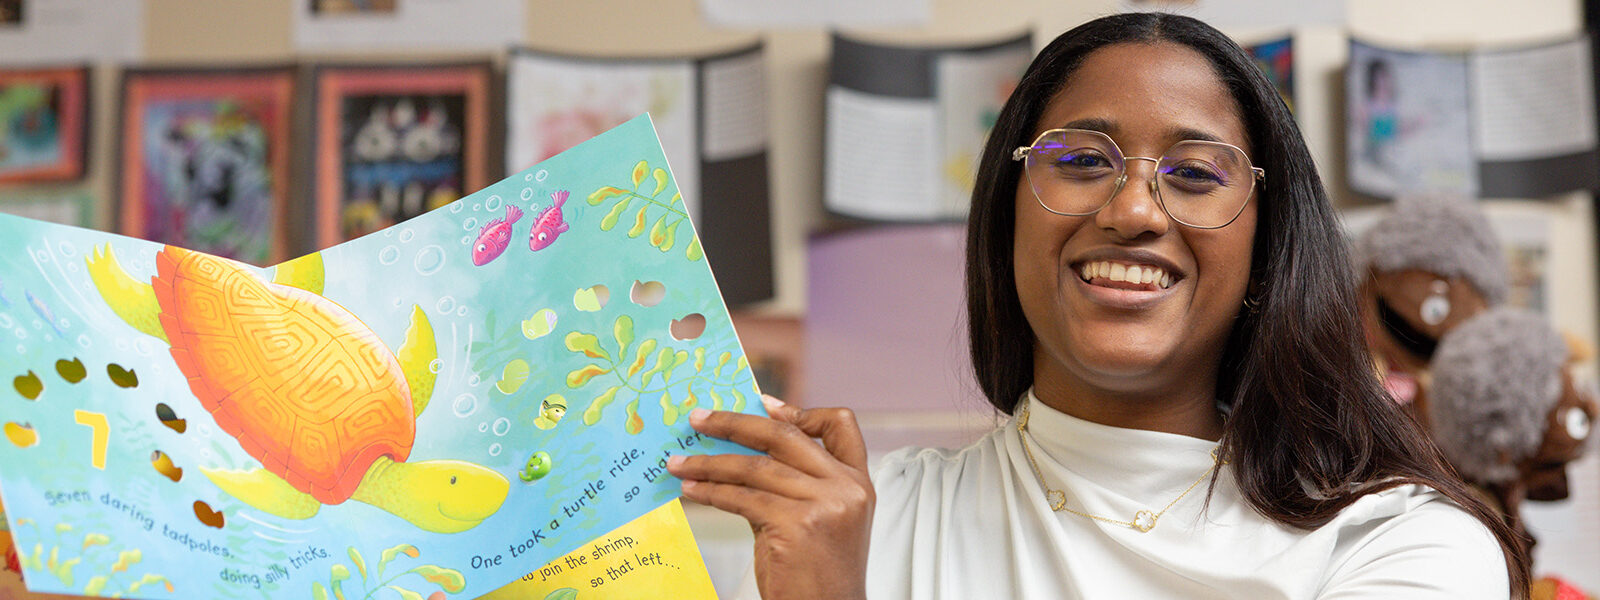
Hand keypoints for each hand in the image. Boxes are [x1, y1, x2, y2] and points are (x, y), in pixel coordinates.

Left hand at [667, 395, 873, 599]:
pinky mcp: (796, 525)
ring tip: (680, 464)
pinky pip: (742, 498)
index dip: (801, 410)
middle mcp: (846, 489)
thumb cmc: (817, 577)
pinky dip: (711, 492)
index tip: (763, 405)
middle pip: (785, 436)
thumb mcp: (820, 522)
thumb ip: (793, 486)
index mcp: (858, 483)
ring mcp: (824, 505)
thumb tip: (740, 454)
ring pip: (755, 467)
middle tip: (699, 419)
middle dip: (734, 423)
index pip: (840, 425)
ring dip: (709, 463)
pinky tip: (692, 490)